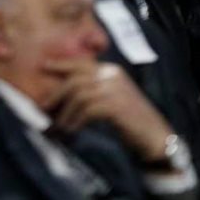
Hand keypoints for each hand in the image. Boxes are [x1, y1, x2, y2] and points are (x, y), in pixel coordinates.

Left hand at [43, 59, 174, 164]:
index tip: (44, 65)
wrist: (156, 136)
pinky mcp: (115, 106)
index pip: (81, 63)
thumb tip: (67, 93)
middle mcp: (112, 75)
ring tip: (58, 125)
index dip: (61, 64)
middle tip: (43, 105)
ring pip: (79, 95)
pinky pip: (87, 110)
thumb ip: (95, 90)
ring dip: (65, 112)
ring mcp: (115, 89)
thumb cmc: (132, 120)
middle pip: (75, 79)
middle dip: (57, 93)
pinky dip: (76, 120)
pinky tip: (71, 130)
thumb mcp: (113, 98)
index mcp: (111, 71)